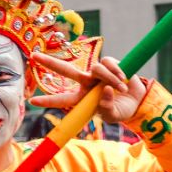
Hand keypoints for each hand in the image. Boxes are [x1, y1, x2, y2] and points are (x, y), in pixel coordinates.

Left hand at [28, 54, 146, 123]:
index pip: (63, 99)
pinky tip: (124, 78)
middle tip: (33, 55)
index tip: (33, 101)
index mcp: (83, 98)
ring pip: (96, 68)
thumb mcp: (113, 116)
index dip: (49, 100)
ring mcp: (96, 72)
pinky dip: (117, 72)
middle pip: (65, 70)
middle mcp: (86, 83)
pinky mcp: (108, 63)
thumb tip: (104, 90)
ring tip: (121, 88)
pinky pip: (108, 63)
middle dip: (50, 62)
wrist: (138, 99)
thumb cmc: (121, 110)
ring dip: (110, 78)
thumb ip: (107, 108)